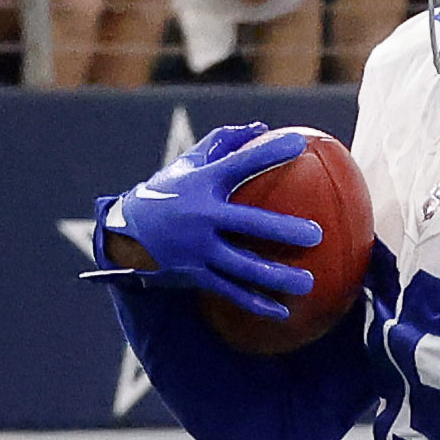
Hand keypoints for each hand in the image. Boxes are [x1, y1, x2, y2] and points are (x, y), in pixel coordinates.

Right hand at [103, 120, 326, 312]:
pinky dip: (256, 303)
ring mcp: (198, 249)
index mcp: (202, 183)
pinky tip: (282, 312)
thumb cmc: (169, 191)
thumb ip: (225, 143)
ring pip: (242, 266)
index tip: (298, 144)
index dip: (267, 152)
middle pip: (246, 224)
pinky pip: (231, 291)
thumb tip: (262, 128)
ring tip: (308, 282)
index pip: (238, 164)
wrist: (124, 234)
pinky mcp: (196, 274)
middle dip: (280, 230)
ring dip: (276, 276)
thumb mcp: (190, 164)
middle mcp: (201, 217)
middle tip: (315, 235)